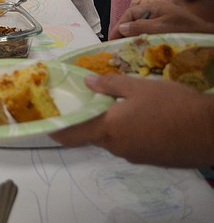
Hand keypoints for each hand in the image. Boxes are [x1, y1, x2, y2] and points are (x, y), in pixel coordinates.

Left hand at [51, 74, 213, 166]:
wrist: (212, 131)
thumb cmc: (173, 105)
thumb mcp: (139, 87)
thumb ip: (109, 85)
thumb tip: (87, 83)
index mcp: (108, 129)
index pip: (70, 135)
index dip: (55, 128)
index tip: (45, 121)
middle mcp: (118, 147)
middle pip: (93, 135)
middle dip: (90, 119)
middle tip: (92, 100)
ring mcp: (136, 156)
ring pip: (114, 139)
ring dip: (112, 124)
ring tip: (120, 103)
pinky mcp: (153, 160)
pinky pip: (132, 144)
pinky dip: (130, 131)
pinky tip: (143, 116)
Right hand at [109, 0, 213, 39]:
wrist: (206, 35)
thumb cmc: (188, 30)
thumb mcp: (162, 28)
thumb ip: (141, 27)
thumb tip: (121, 28)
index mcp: (153, 6)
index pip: (129, 13)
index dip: (119, 26)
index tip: (113, 39)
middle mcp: (156, 10)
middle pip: (133, 18)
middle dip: (124, 31)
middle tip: (118, 45)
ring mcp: (161, 18)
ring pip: (140, 25)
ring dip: (133, 35)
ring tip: (128, 47)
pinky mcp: (165, 27)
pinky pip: (148, 30)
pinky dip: (142, 38)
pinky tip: (141, 47)